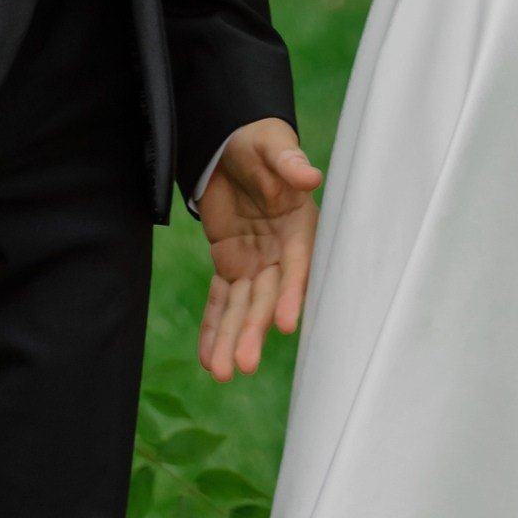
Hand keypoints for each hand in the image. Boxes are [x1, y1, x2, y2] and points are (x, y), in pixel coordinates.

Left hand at [196, 116, 322, 382]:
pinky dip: (212, 326)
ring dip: (231, 338)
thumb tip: (310, 174)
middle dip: (253, 329)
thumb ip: (287, 163)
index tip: (285, 324)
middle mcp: (278, 253)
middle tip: (242, 364)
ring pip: (241, 307)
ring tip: (220, 373)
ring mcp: (254, 263)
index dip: (291, 294)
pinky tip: (207, 358)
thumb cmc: (259, 144)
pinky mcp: (230, 266)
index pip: (296, 266)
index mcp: (297, 227)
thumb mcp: (271, 147)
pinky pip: (220, 300)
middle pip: (266, 296)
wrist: (230, 144)